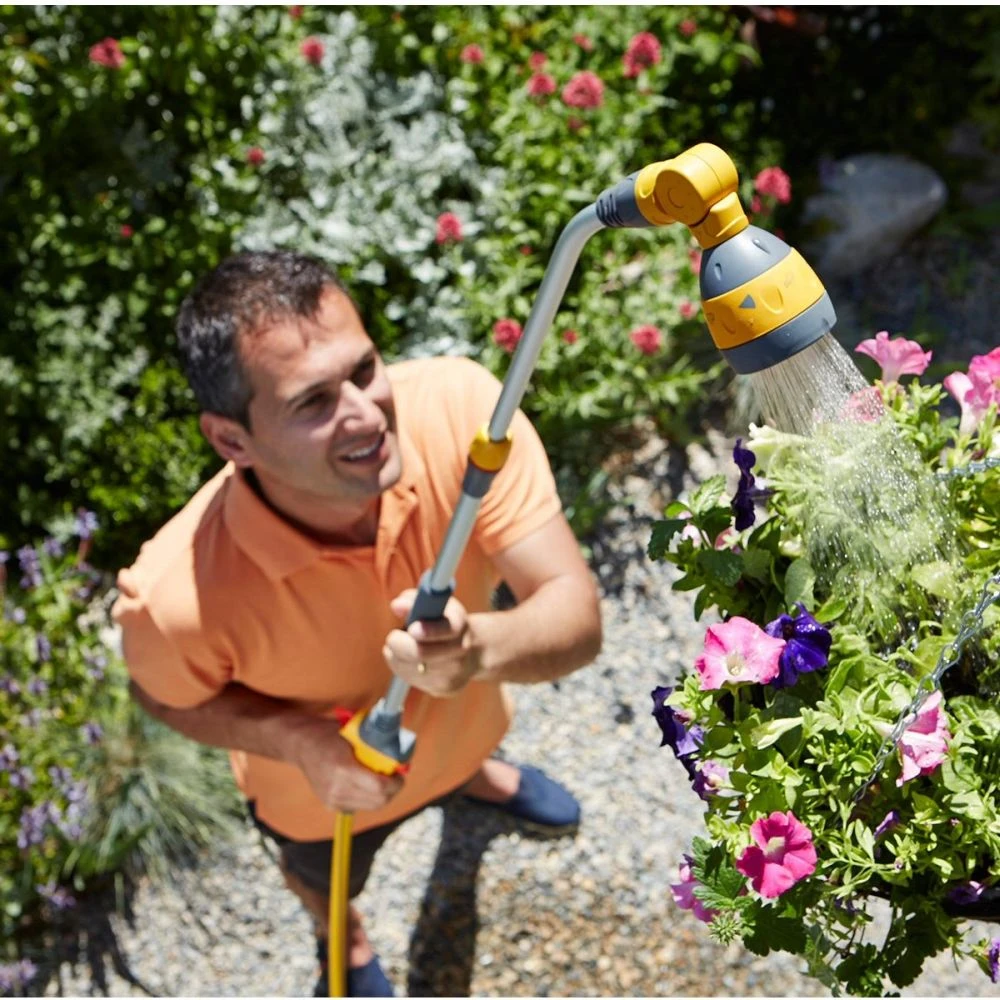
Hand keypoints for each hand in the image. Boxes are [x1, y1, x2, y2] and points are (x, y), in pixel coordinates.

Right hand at [285, 716, 403, 813]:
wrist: (301, 745)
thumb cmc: (329, 734)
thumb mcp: (355, 732)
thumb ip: (375, 744)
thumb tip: (401, 750)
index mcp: (343, 768)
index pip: (379, 786)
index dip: (395, 781)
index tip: (400, 772)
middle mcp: (337, 788)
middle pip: (378, 801)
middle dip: (393, 790)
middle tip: (395, 777)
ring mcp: (333, 799)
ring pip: (371, 806)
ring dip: (381, 794)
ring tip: (383, 779)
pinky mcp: (331, 805)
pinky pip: (359, 806)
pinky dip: (368, 797)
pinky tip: (365, 783)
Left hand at [383, 589, 480, 697]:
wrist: (473, 652)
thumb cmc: (444, 621)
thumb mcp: (434, 604)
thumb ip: (413, 600)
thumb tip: (397, 606)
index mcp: (459, 625)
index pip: (448, 629)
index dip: (429, 630)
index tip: (412, 628)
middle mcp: (461, 650)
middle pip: (421, 653)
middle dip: (399, 645)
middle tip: (393, 637)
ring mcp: (454, 673)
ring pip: (410, 668)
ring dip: (397, 656)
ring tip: (402, 646)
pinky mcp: (444, 689)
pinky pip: (412, 680)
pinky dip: (403, 668)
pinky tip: (409, 661)